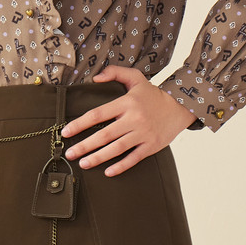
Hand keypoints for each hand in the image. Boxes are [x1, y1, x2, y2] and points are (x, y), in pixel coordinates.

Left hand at [62, 66, 196, 176]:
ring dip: (98, 157)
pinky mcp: (151, 146)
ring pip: (116, 148)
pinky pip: (134, 158)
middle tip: (70, 153)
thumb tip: (94, 78)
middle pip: (104, 135)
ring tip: (83, 163)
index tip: (66, 132)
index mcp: (126, 103)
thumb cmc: (152, 94)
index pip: (97, 114)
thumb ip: (114, 73)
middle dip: (85, 146)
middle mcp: (133, 119)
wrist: (179, 107)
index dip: (80, 124)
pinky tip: (108, 172)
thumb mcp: (135, 77)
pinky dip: (121, 166)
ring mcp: (143, 133)